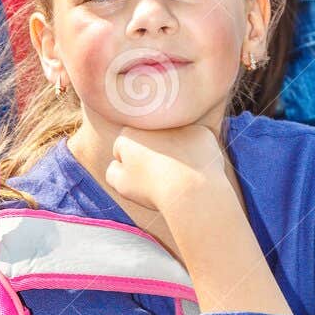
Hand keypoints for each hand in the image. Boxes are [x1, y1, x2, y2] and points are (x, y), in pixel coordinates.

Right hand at [105, 124, 232, 220]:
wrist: (190, 190)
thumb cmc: (152, 189)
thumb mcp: (121, 185)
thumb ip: (112, 171)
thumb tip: (117, 163)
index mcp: (129, 134)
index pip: (125, 147)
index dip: (132, 165)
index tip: (142, 178)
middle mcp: (153, 124)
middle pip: (150, 140)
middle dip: (153, 153)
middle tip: (160, 177)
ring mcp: (179, 126)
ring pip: (174, 139)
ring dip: (174, 152)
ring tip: (178, 175)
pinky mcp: (201, 132)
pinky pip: (196, 143)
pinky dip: (195, 154)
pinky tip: (195, 170)